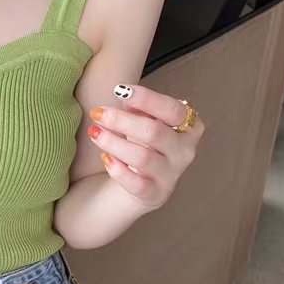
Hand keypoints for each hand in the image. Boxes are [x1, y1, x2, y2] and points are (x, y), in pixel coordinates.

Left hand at [86, 84, 204, 211]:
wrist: (142, 185)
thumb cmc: (145, 144)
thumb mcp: (145, 121)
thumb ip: (139, 107)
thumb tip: (124, 93)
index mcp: (189, 127)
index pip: (172, 109)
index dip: (146, 98)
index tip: (119, 89)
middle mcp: (185, 151)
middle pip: (154, 132)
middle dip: (121, 120)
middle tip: (97, 112)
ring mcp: (171, 175)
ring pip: (142, 157)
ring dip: (113, 142)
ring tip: (94, 132)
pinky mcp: (155, 194)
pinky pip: (136, 183)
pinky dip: (118, 170)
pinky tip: (104, 158)